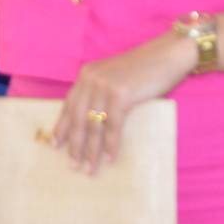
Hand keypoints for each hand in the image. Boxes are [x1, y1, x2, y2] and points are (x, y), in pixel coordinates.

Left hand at [53, 34, 193, 175]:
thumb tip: (93, 124)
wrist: (168, 54)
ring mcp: (105, 85)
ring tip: (90, 169)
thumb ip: (101, 93)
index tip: (55, 145)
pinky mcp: (121, 94)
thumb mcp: (115, 78)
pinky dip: (111, 144)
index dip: (62, 126)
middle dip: (75, 144)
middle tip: (73, 165)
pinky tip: (110, 158)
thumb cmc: (145, 69)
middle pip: (78, 118)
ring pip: (93, 125)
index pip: (69, 105)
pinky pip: (112, 125)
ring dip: (91, 151)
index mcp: (87, 74)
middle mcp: (92, 79)